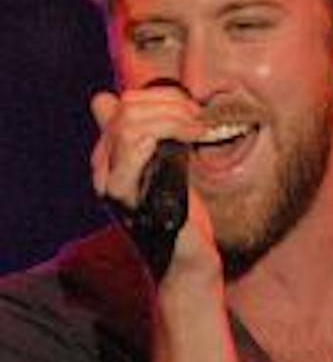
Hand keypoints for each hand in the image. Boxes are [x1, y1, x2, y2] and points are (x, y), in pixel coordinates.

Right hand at [89, 85, 217, 280]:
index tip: (188, 108)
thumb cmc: (181, 220)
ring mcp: (112, 186)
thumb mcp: (167, 172)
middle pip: (122, 111)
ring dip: (172, 117)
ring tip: (200, 128)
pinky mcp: (128, 199)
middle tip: (199, 118)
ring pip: (128, 126)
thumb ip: (154, 142)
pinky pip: (135, 151)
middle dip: (167, 104)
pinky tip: (194, 138)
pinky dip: (170, 134)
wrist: (186, 265)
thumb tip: (153, 113)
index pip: (113, 105)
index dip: (153, 96)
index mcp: (109, 160)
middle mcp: (103, 171)